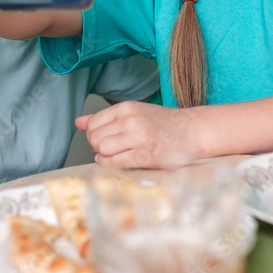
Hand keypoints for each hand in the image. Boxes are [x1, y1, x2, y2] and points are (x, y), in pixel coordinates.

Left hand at [76, 101, 203, 168]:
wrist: (194, 132)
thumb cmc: (163, 124)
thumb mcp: (134, 113)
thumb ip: (105, 117)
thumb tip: (78, 122)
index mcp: (127, 108)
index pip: (93, 123)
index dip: (94, 135)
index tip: (105, 139)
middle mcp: (131, 120)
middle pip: (94, 138)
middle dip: (98, 147)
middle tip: (111, 149)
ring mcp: (138, 138)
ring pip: (101, 149)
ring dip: (104, 156)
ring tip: (116, 155)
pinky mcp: (145, 156)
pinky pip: (114, 162)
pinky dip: (110, 165)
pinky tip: (119, 161)